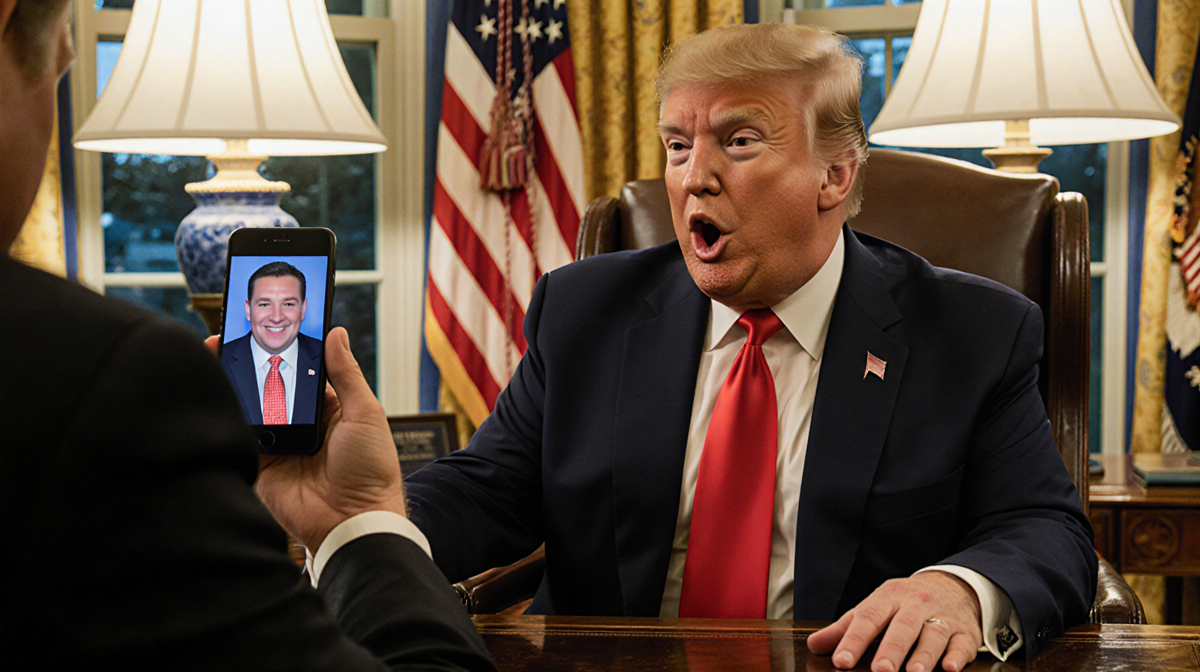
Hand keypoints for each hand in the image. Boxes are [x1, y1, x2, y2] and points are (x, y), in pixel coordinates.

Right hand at [209, 328, 405, 550]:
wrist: (355, 519)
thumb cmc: (372, 469)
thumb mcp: (365, 413)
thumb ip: (347, 374)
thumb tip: (336, 333)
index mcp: (328, 409)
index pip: (300, 371)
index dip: (283, 351)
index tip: (267, 328)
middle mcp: (301, 424)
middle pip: (269, 387)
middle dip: (248, 364)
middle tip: (229, 338)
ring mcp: (279, 444)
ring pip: (250, 408)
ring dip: (233, 385)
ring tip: (216, 356)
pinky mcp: (261, 465)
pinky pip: (240, 438)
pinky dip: (228, 418)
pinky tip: (215, 394)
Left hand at [806, 571, 982, 671]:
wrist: (953, 585)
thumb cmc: (906, 603)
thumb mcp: (875, 607)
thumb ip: (846, 628)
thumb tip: (814, 645)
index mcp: (889, 597)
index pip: (868, 618)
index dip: (854, 640)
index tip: (841, 661)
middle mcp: (916, 605)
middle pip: (903, 627)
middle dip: (891, 649)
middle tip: (881, 671)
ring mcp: (942, 618)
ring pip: (933, 635)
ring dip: (924, 655)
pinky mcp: (965, 632)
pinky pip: (962, 644)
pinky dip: (956, 656)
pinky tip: (949, 668)